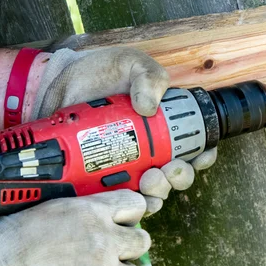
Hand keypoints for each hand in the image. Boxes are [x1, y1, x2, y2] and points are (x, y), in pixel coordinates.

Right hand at [0, 190, 149, 265]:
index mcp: (91, 213)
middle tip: (109, 255)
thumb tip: (105, 212)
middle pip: (142, 241)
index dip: (131, 215)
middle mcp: (104, 241)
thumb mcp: (50, 211)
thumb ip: (85, 209)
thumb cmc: (10, 246)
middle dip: (127, 248)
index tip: (125, 222)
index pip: (135, 204)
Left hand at [34, 47, 217, 214]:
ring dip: (158, 191)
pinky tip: (127, 194)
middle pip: (179, 176)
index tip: (200, 156)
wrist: (62, 83)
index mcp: (167, 125)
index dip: (204, 157)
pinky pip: (124, 199)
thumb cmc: (103, 72)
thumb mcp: (132, 64)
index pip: (196, 148)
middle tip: (168, 168)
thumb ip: (147, 77)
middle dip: (180, 177)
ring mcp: (130, 166)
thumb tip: (148, 108)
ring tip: (147, 179)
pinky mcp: (106, 178)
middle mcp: (153, 150)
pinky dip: (130, 202)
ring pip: (155, 192)